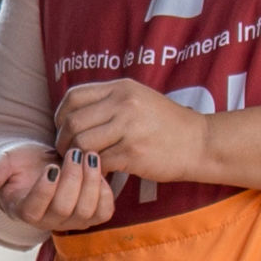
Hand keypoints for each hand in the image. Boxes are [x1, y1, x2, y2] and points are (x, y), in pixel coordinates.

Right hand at [0, 145, 117, 233]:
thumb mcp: (6, 163)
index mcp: (25, 210)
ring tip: (90, 155)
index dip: (45, 189)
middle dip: (73, 177)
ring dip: (91, 180)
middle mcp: (49, 221)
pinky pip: (105, 211)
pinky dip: (105, 190)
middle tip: (76, 152)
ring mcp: (72, 221)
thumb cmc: (24, 164)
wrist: (45, 164)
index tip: (51, 166)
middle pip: (65, 207)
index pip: (36, 208)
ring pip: (87, 210)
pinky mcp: (92, 216)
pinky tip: (98, 170)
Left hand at [55, 77, 211, 187]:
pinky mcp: (134, 152)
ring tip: (83, 164)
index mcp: (121, 88)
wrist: (199, 143)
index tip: (63, 130)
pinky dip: (95, 170)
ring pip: (82, 143)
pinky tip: (101, 172)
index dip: (61, 115)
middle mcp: (123, 103)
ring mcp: (128, 127)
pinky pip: (100, 163)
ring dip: (76, 157)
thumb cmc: (166, 125)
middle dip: (64, 141)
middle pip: (74, 121)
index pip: (74, 96)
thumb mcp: (139, 99)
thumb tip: (73, 115)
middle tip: (68, 153)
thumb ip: (109, 102)